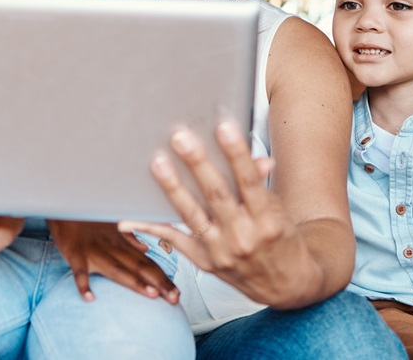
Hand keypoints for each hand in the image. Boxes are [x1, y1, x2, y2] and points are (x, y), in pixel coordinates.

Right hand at [47, 220, 178, 303]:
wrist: (63, 200)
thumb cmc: (86, 214)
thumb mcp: (110, 222)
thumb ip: (129, 236)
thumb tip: (145, 249)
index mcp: (121, 242)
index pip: (146, 263)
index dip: (162, 278)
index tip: (177, 294)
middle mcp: (111, 248)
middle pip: (138, 268)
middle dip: (158, 284)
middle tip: (175, 299)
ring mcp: (93, 251)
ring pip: (117, 269)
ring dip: (134, 282)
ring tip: (151, 294)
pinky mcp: (74, 254)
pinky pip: (79, 271)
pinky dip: (83, 283)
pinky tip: (89, 297)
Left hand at [119, 122, 317, 307]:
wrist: (286, 286)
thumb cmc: (280, 240)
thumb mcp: (279, 212)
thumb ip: (261, 185)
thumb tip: (258, 158)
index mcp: (266, 219)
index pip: (250, 180)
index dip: (237, 154)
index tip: (223, 127)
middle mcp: (243, 236)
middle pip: (217, 194)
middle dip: (198, 164)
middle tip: (180, 138)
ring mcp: (221, 252)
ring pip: (192, 215)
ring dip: (173, 188)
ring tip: (158, 163)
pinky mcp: (204, 262)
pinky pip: (174, 240)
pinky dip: (150, 228)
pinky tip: (126, 219)